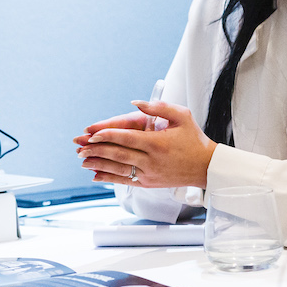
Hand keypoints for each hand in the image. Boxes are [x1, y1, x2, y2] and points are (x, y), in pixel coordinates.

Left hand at [76, 100, 215, 188]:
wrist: (206, 167)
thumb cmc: (194, 139)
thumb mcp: (182, 116)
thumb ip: (158, 108)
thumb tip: (135, 103)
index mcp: (158, 142)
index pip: (127, 138)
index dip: (107, 135)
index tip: (91, 134)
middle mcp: (152, 160)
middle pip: (119, 154)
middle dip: (97, 150)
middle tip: (79, 147)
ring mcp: (150, 173)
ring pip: (119, 169)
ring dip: (99, 165)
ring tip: (82, 160)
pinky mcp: (149, 183)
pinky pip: (126, 180)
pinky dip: (109, 178)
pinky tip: (95, 175)